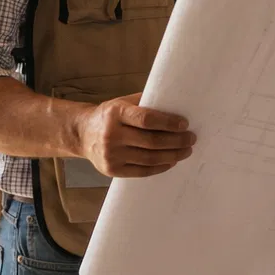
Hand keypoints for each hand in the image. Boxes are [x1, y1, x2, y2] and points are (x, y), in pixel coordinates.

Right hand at [72, 93, 195, 177]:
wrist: (82, 133)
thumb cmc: (110, 115)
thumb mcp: (123, 103)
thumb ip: (146, 103)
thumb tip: (177, 104)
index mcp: (116, 113)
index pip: (146, 120)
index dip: (168, 122)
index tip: (185, 124)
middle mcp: (111, 134)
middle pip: (151, 141)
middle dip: (176, 141)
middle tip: (191, 139)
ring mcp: (111, 154)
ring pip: (149, 158)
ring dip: (172, 156)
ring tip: (186, 151)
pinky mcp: (112, 170)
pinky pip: (141, 171)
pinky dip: (160, 167)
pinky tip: (171, 161)